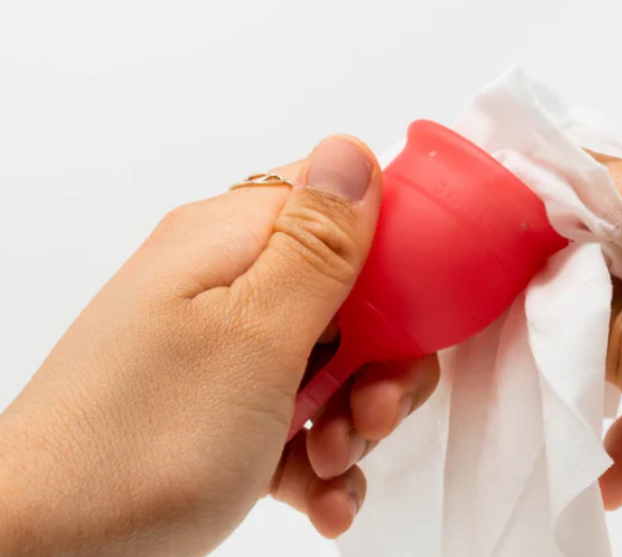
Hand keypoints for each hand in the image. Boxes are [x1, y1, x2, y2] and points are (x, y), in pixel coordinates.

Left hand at [0, 136, 438, 556]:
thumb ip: (318, 245)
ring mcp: (227, 352)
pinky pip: (302, 418)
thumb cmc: (139, 440)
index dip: (398, 253)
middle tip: (370, 409)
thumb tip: (353, 151)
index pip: (343, 205)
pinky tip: (320, 496)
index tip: (416, 315)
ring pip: (336, 366)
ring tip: (330, 463)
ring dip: (355, 421)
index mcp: (231, 243)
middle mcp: (229, 287)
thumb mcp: (255, 335)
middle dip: (381, 361)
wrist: (49, 547)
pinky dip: (322, 461)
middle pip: (353, 298)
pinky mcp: (226, 410)